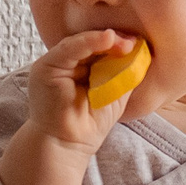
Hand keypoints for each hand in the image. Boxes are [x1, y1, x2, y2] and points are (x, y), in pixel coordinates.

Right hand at [24, 30, 141, 151]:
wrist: (67, 145)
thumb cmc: (89, 124)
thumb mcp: (114, 93)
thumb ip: (123, 73)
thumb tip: (139, 53)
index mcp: (79, 68)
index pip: (99, 48)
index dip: (118, 44)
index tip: (138, 45)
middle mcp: (65, 64)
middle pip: (90, 42)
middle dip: (114, 40)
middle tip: (133, 43)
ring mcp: (53, 64)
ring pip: (81, 41)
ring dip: (105, 40)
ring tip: (125, 43)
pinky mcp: (45, 67)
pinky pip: (70, 48)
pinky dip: (90, 41)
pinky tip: (108, 38)